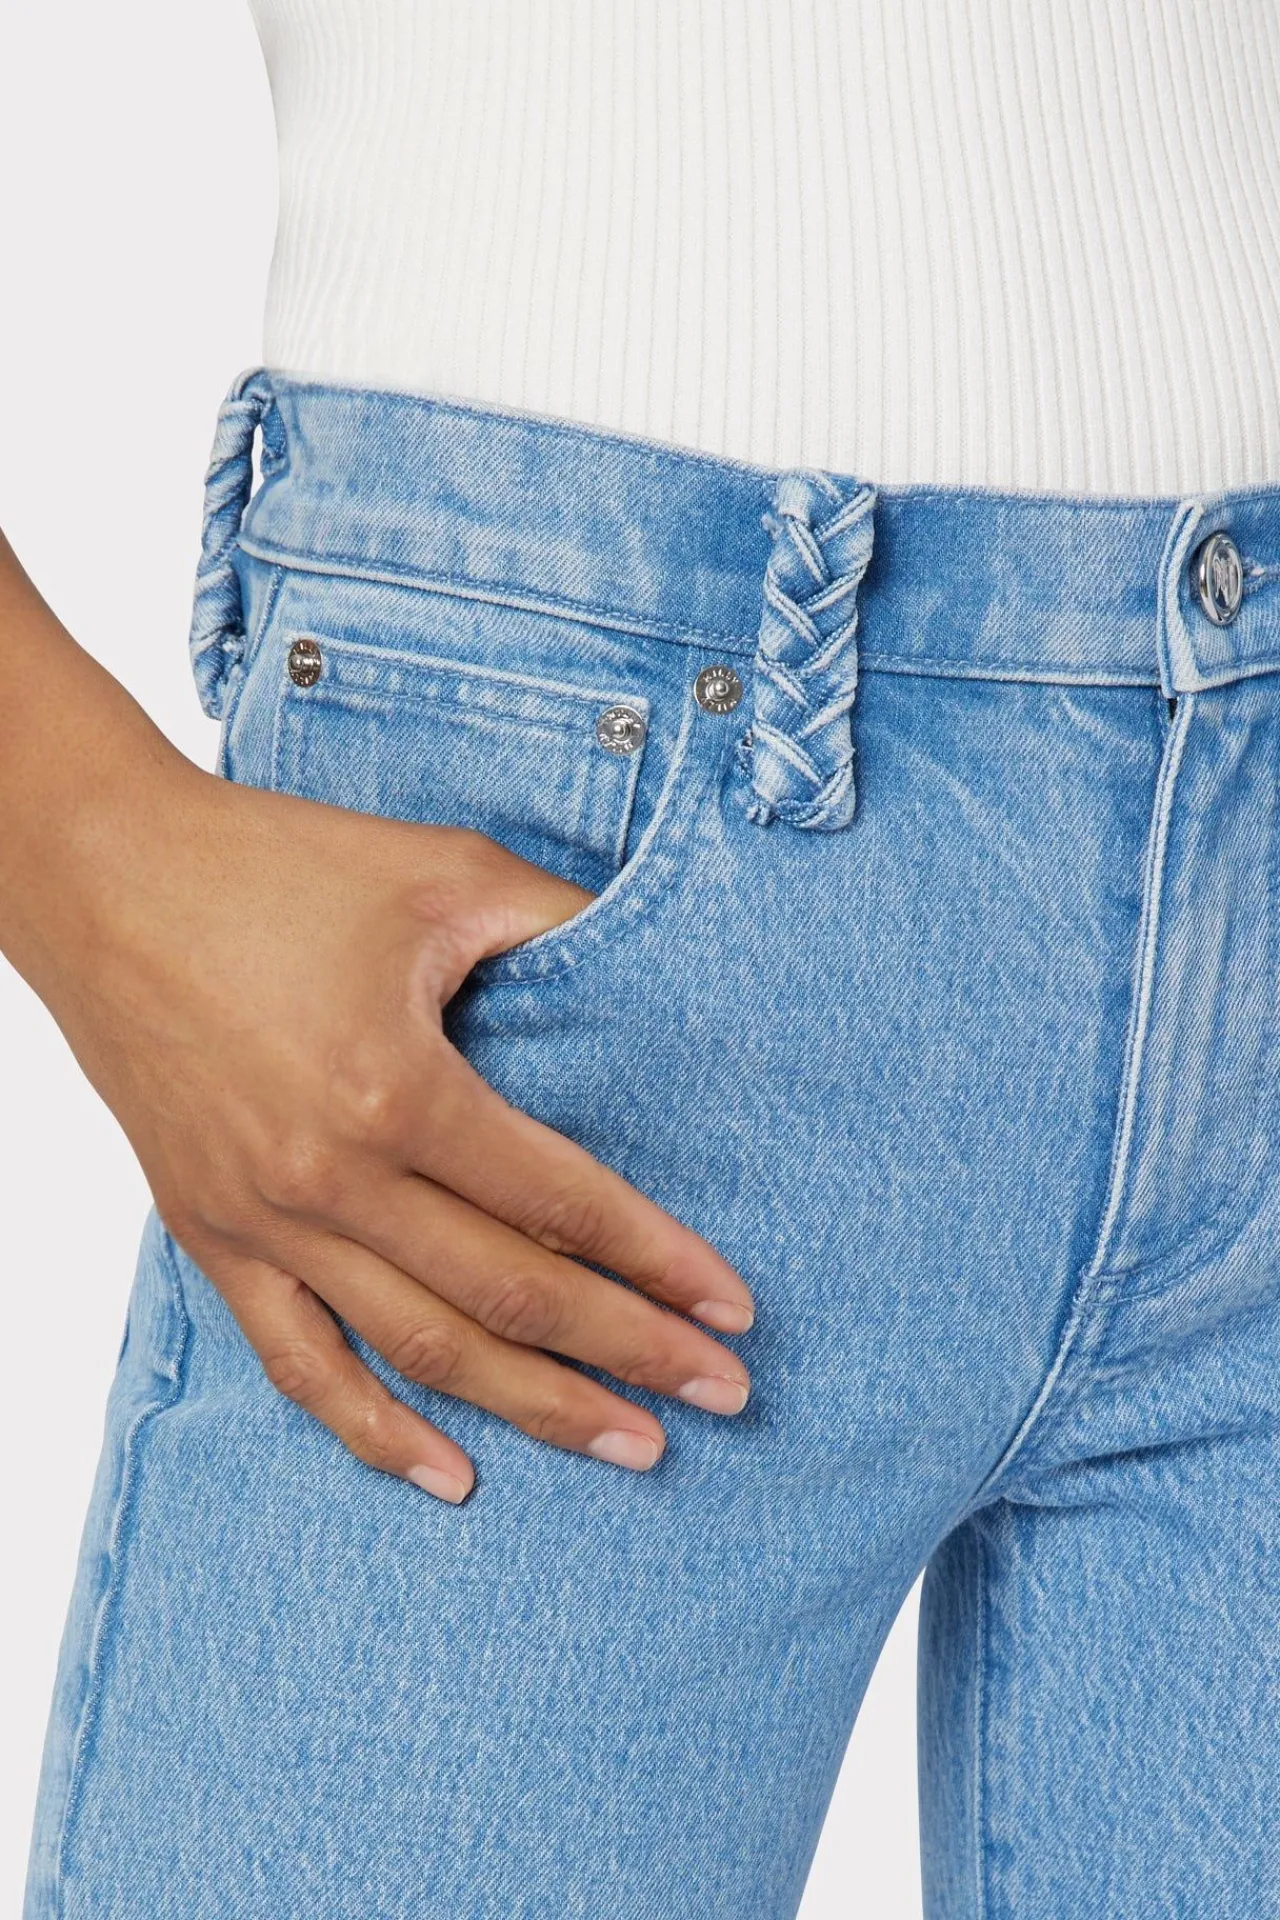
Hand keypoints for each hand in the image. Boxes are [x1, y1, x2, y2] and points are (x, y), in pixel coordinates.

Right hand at [41, 759, 753, 1502]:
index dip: (659, 1262)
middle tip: (722, 1394)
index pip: (562, 1205)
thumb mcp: (444, 872)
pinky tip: (452, 1474)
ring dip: (537, 1409)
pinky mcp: (212, 1238)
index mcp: (399, 1090)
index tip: (730, 1308)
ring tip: (634, 1446)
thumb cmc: (272, 864)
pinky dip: (375, 1431)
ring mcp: (266, 1222)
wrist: (103, 879)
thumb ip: (559, 923)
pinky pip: (300, 1364)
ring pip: (423, 1352)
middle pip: (513, 1298)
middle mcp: (332, 1178)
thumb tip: (661, 957)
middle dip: (632, 1352)